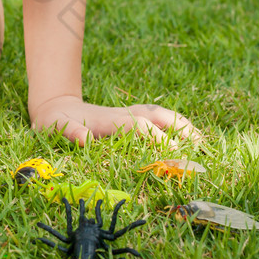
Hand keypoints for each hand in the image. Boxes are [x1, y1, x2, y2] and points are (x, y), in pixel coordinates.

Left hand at [30, 94, 202, 146]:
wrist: (55, 106)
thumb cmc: (56, 122)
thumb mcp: (57, 128)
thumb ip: (70, 133)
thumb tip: (84, 140)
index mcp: (110, 120)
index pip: (139, 126)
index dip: (157, 137)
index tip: (174, 152)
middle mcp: (124, 114)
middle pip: (157, 115)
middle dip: (179, 128)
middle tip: (200, 147)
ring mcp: (129, 114)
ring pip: (161, 114)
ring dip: (182, 125)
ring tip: (203, 144)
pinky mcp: (131, 117)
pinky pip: (158, 119)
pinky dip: (176, 126)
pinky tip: (189, 140)